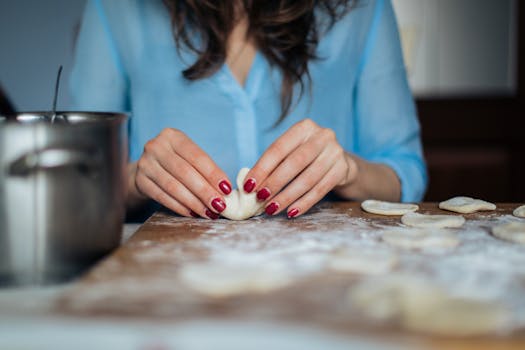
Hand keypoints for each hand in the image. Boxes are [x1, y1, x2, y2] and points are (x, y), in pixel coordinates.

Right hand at [128, 128, 231, 218]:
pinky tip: (192, 213)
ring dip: (194, 202)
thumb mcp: (188, 157)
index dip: (213, 174)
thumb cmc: (176, 162)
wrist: (147, 169)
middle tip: (220, 206)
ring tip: (208, 212)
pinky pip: (162, 197)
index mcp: (173, 136)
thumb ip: (205, 170)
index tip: (227, 189)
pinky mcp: (140, 181)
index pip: (197, 157)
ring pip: (173, 186)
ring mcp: (145, 164)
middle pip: (185, 172)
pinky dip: (180, 207)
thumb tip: (225, 191)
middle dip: (205, 191)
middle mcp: (156, 147)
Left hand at [243, 119, 357, 217]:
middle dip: (275, 183)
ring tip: (272, 208)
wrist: (340, 163)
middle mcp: (322, 136)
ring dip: (287, 196)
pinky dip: (304, 203)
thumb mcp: (291, 153)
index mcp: (304, 128)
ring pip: (307, 178)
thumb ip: (273, 165)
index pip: (278, 148)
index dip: (262, 168)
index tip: (249, 186)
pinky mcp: (343, 169)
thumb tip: (249, 185)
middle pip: (294, 163)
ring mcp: (335, 152)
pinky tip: (291, 212)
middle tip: (260, 199)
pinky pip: (320, 190)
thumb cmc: (306, 159)